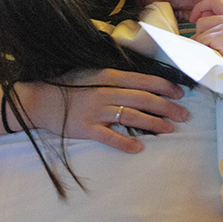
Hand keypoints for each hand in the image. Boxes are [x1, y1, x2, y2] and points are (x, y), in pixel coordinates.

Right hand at [23, 68, 188, 152]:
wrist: (38, 100)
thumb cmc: (67, 86)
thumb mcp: (92, 74)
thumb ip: (115, 78)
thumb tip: (141, 83)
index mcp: (108, 76)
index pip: (143, 80)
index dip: (164, 87)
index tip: (181, 93)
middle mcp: (105, 92)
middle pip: (143, 99)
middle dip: (167, 107)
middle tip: (184, 114)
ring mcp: (96, 111)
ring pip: (132, 117)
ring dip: (154, 124)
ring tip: (170, 129)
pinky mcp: (86, 129)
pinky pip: (110, 137)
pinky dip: (125, 143)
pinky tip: (140, 147)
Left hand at [190, 0, 222, 95]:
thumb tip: (199, 22)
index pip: (217, 1)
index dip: (202, 7)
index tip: (194, 17)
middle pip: (203, 19)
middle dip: (199, 34)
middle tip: (206, 49)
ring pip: (200, 29)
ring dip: (201, 44)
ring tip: (214, 57)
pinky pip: (201, 40)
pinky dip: (203, 51)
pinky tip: (214, 60)